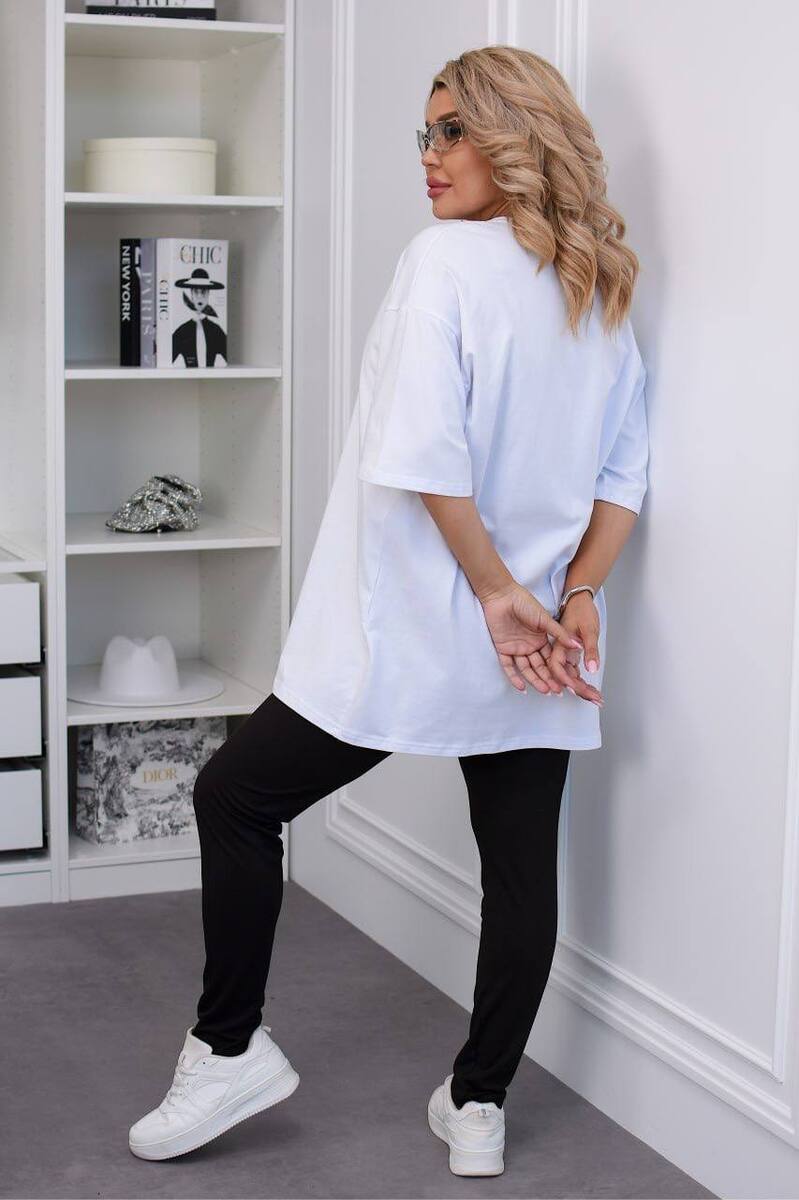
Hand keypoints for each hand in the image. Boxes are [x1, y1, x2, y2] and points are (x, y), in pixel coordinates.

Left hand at [479, 581, 583, 693]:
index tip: (568, 681)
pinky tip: (522, 687)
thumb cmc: (524, 603)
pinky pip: (508, 666)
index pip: (551, 658)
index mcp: (541, 639)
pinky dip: (514, 677)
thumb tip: (579, 645)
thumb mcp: (545, 619)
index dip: (559, 670)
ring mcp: (516, 648)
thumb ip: (560, 634)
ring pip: (527, 669)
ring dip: (535, 680)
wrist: (503, 595)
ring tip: (545, 690)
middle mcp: (530, 646)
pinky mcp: (502, 649)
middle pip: (540, 666)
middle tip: (557, 691)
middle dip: (548, 679)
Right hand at [540, 591, 603, 705]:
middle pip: (565, 677)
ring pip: (570, 676)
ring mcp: (565, 655)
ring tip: (597, 698)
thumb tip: (592, 669)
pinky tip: (590, 688)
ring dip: (582, 688)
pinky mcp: (570, 655)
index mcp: (559, 646)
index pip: (559, 669)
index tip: (580, 690)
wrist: (580, 599)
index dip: (568, 682)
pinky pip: (574, 672)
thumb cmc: (582, 610)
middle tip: (596, 700)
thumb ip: (590, 649)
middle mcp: (559, 653)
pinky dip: (582, 681)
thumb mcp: (589, 629)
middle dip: (580, 690)